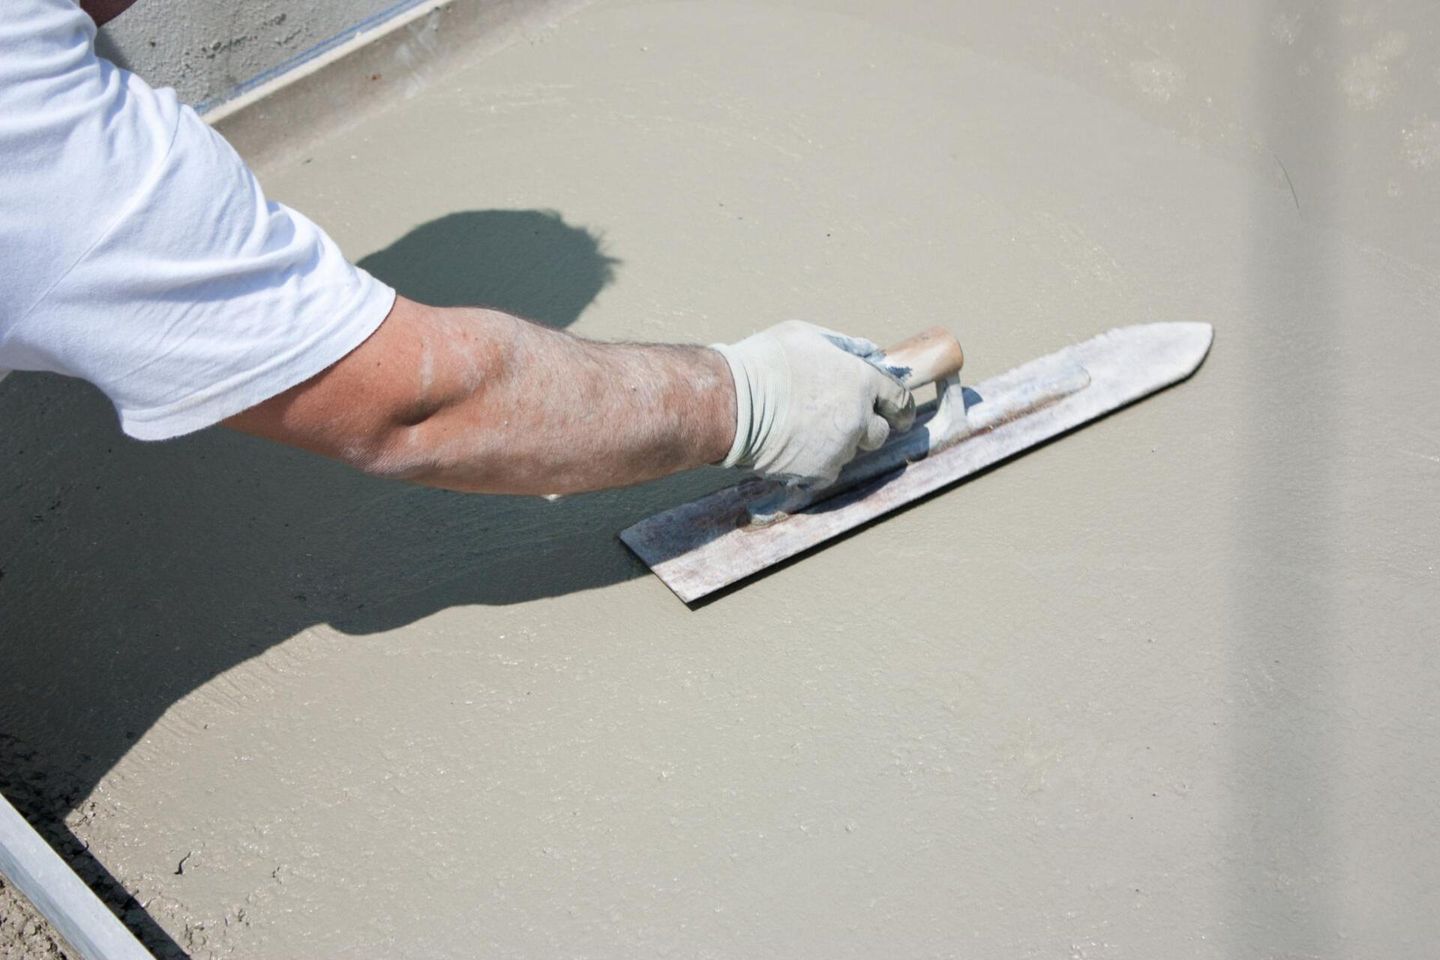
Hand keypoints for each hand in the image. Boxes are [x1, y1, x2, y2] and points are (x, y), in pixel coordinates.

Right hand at [713, 320, 915, 486]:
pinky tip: (793, 448)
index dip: (899, 408)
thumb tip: (869, 352)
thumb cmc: (766, 362)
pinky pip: (827, 471)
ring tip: (804, 431)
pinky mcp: (820, 472)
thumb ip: (845, 345)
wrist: (733, 402)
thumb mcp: (808, 335)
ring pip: (850, 452)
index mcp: (862, 380)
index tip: (898, 415)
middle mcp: (858, 417)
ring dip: (836, 444)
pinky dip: (815, 463)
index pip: (899, 399)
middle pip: (879, 432)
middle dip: (865, 427)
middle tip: (840, 421)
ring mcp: (840, 448)